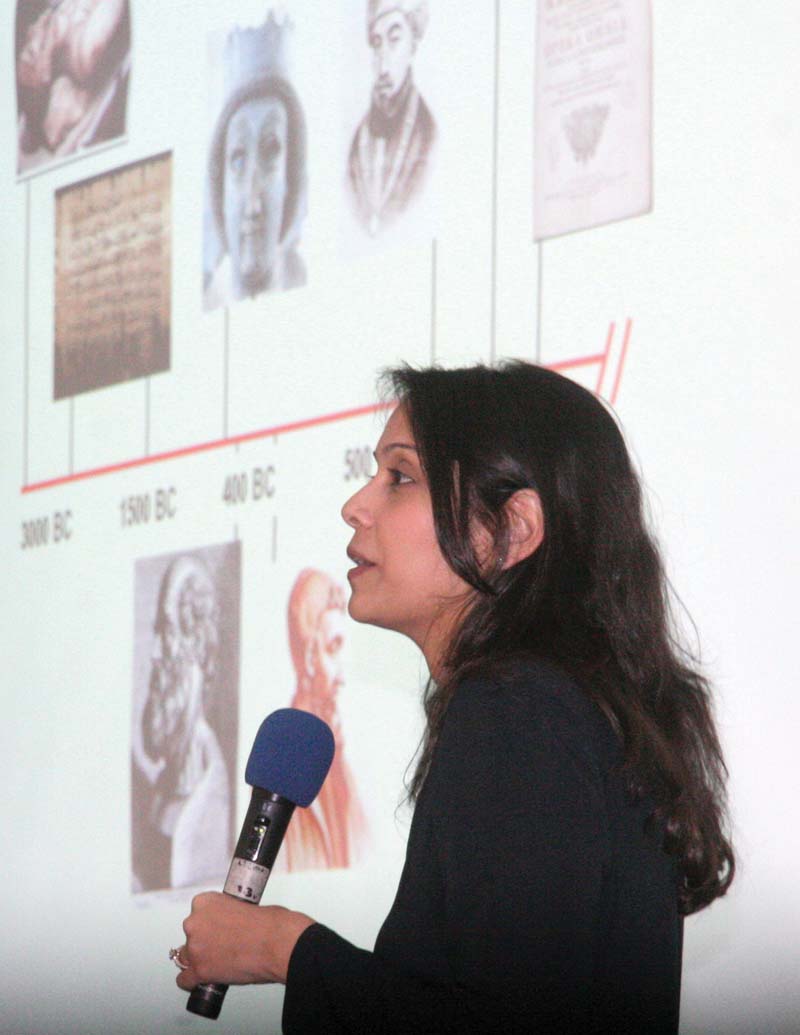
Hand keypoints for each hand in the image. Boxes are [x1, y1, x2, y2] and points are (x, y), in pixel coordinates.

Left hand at [175, 893, 314, 989]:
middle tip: (224, 945)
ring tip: (218, 963)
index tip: (220, 928)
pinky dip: (193, 981)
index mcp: (205, 902)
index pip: (198, 913)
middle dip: (205, 940)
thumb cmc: (270, 923)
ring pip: (186, 957)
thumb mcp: (246, 905)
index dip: (210, 923)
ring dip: (199, 959)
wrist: (277, 942)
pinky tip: (203, 980)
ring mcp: (195, 948)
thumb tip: (230, 925)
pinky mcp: (200, 971)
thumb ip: (230, 913)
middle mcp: (194, 923)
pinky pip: (185, 980)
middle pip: (191, 934)